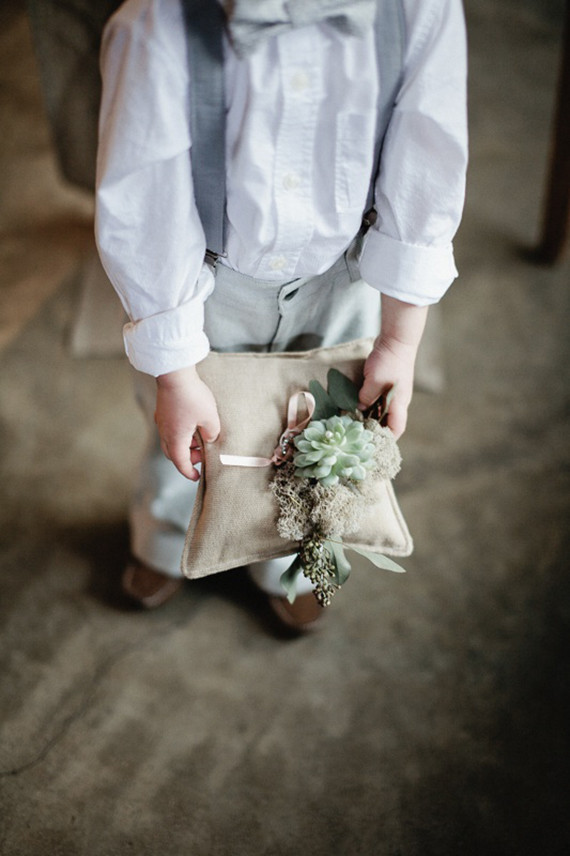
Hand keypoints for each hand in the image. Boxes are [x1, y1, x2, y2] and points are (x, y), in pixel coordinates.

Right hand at [155, 365, 219, 479]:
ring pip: (171, 441)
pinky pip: (170, 429)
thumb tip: (209, 438)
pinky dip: (181, 433)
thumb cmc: (192, 397)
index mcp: (175, 439)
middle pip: (173, 453)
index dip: (189, 472)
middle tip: (202, 455)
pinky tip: (193, 423)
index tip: (196, 476)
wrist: (174, 374)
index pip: (181, 463)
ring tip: (200, 436)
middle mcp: (165, 432)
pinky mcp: (163, 411)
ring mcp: (162, 421)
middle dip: (187, 458)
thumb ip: (212, 433)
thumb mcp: (210, 418)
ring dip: (185, 444)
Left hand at [358, 295, 427, 438]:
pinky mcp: (385, 384)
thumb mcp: (374, 381)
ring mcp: (392, 392)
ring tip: (352, 423)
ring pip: (380, 411)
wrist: (396, 338)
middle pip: (387, 422)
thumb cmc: (389, 361)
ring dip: (368, 416)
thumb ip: (366, 398)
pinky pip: (376, 399)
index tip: (371, 445)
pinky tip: (354, 406)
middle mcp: (397, 401)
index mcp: (399, 404)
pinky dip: (367, 404)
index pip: (396, 429)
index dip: (386, 439)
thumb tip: (358, 410)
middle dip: (374, 429)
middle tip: (356, 435)